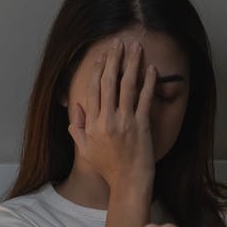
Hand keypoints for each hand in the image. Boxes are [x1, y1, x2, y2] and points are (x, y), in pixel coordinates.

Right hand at [67, 38, 158, 185]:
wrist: (128, 183)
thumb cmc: (109, 169)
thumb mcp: (86, 151)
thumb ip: (77, 130)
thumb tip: (75, 110)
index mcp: (92, 124)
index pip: (93, 91)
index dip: (97, 71)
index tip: (101, 57)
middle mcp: (106, 120)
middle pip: (108, 82)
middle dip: (113, 60)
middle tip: (118, 42)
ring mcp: (124, 122)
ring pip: (126, 86)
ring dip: (131, 64)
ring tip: (135, 47)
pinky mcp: (141, 126)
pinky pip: (145, 99)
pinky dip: (148, 82)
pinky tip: (151, 69)